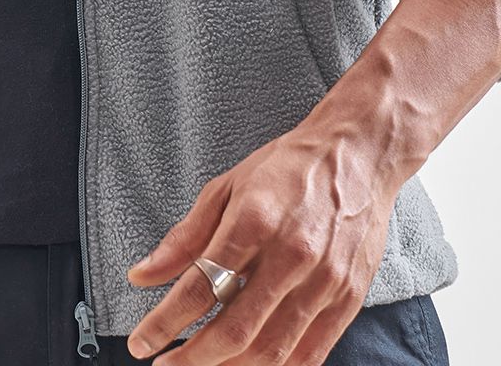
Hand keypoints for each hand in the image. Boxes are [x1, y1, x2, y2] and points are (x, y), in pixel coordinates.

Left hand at [124, 117, 399, 363]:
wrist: (357, 155)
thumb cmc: (289, 168)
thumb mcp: (226, 187)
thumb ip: (185, 237)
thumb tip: (143, 275)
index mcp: (255, 220)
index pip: (202, 286)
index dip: (166, 322)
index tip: (142, 343)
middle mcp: (291, 254)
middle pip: (236, 329)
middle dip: (194, 357)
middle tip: (167, 364)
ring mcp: (324, 281)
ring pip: (271, 350)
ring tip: (201, 365)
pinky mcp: (348, 299)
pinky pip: (309, 355)